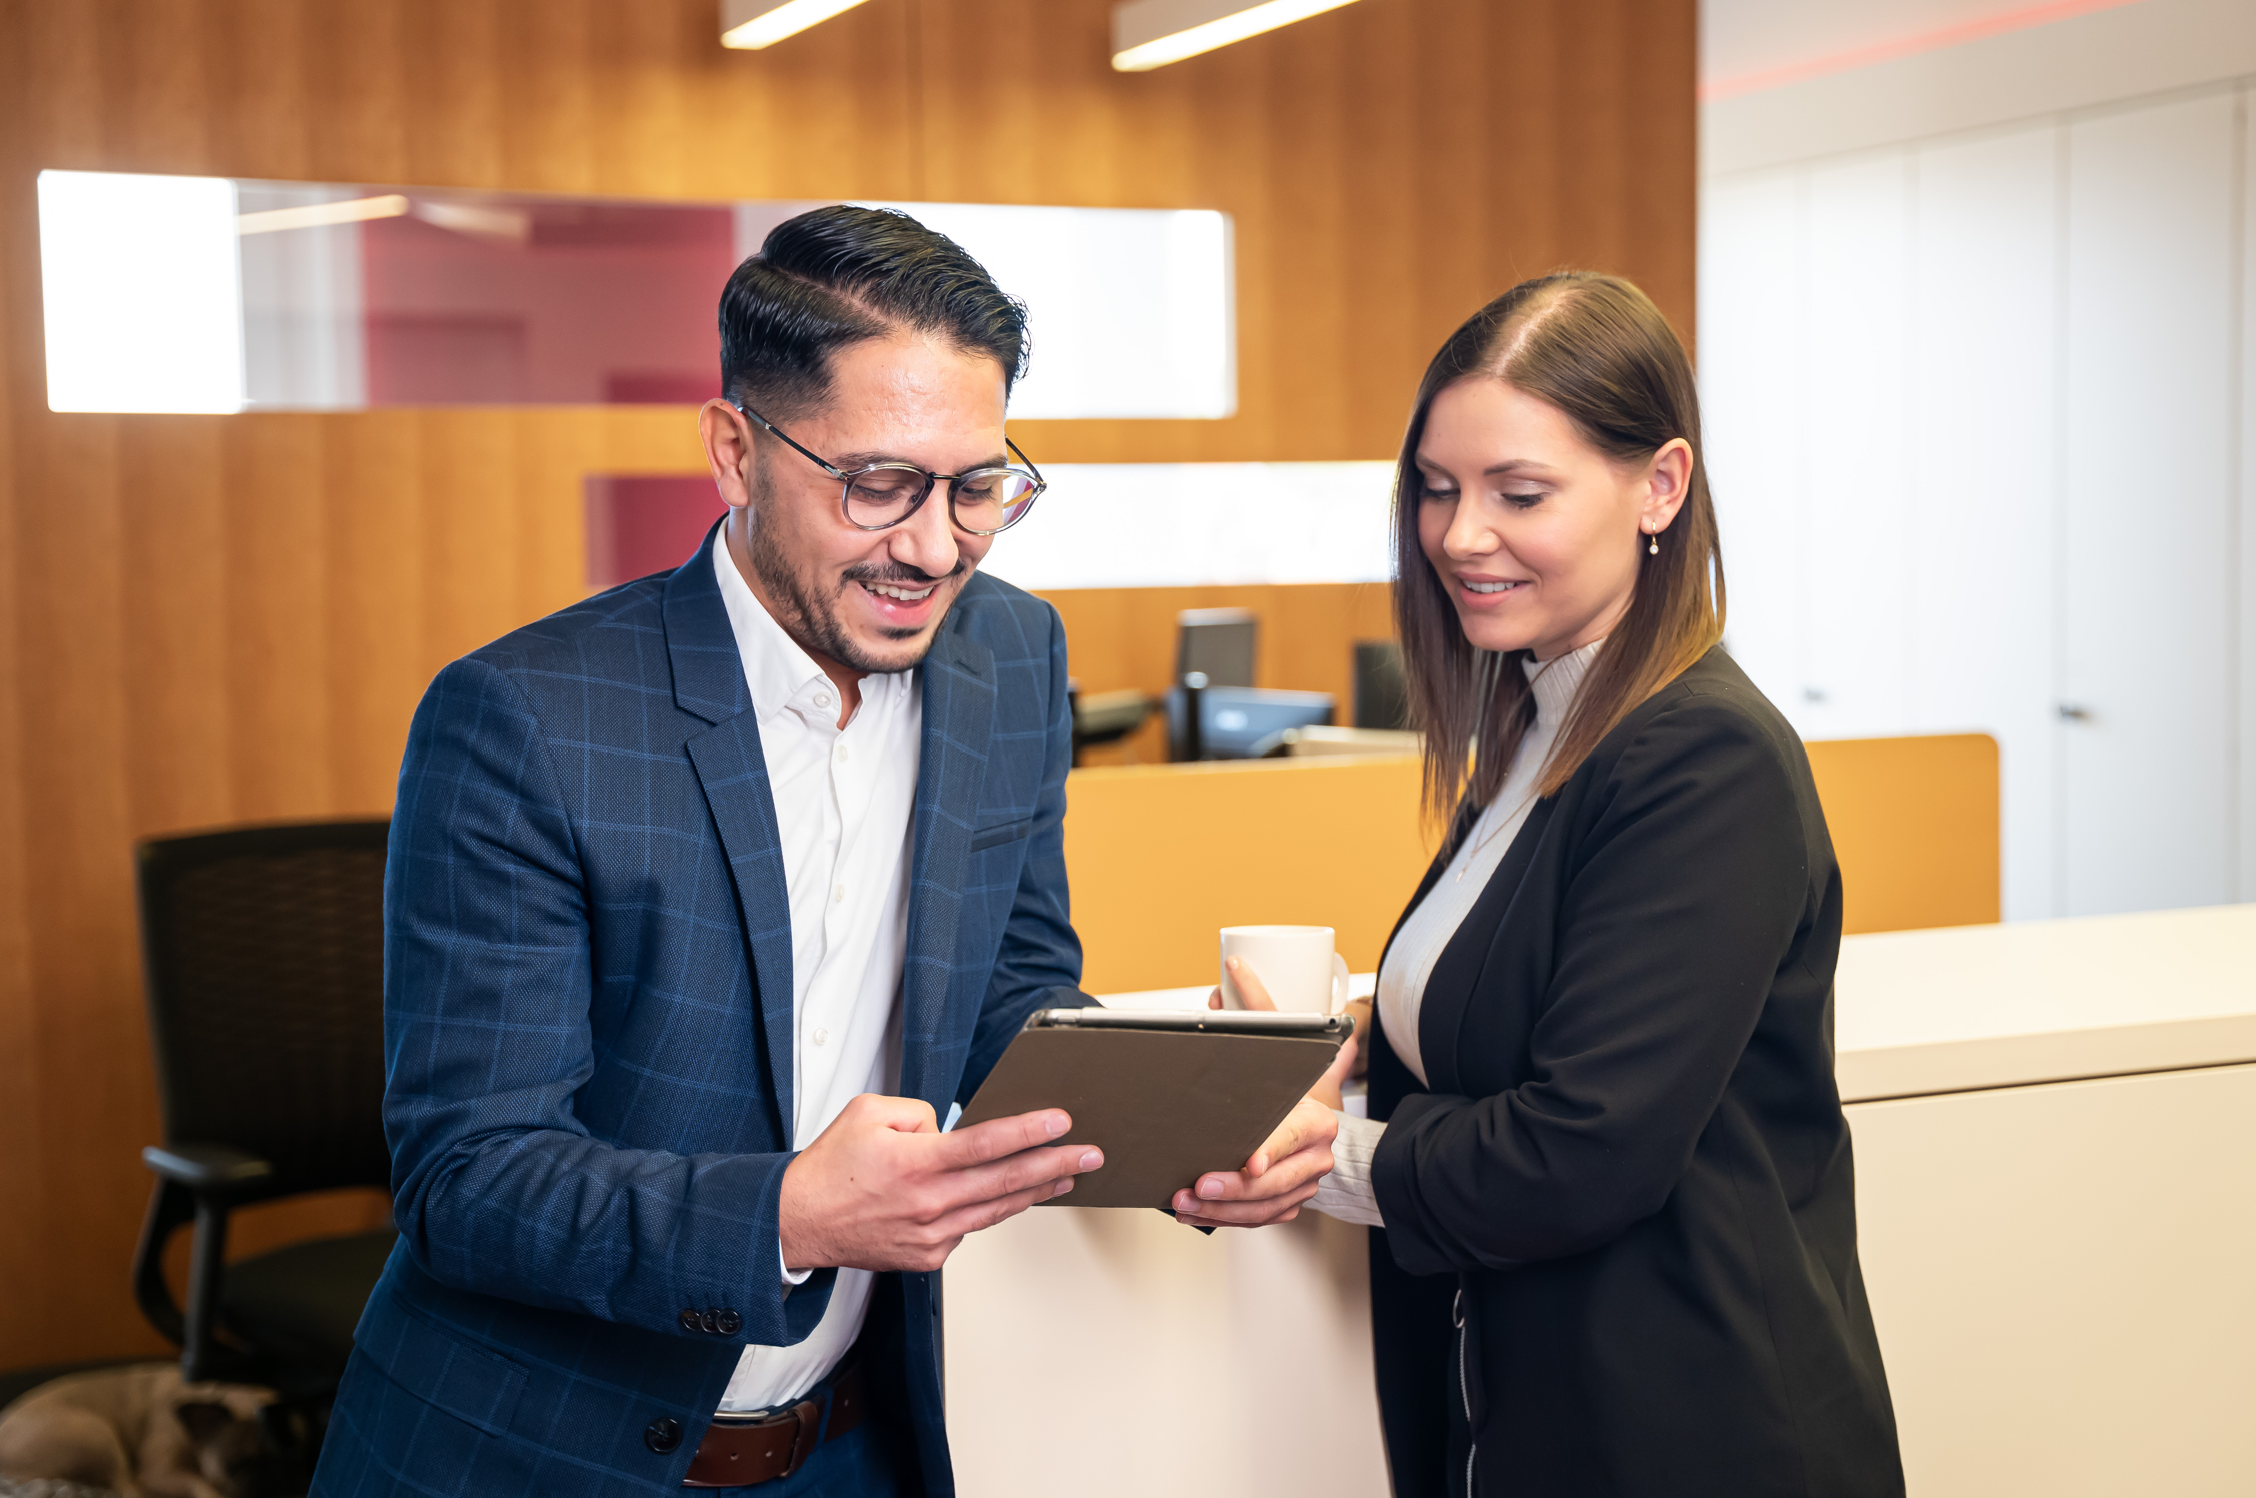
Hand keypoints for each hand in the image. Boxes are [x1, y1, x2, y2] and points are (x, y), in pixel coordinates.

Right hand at [778, 1095, 1103, 1272]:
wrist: (798, 1222)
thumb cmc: (830, 1167)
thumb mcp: (869, 1113)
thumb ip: (919, 1113)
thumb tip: (953, 1128)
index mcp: (914, 1163)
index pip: (985, 1144)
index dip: (1028, 1131)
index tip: (1060, 1121)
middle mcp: (927, 1203)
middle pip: (1005, 1181)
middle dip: (1054, 1164)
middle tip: (1090, 1154)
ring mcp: (930, 1236)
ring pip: (996, 1210)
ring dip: (1036, 1191)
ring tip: (1068, 1175)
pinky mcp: (927, 1257)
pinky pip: (968, 1228)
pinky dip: (986, 1211)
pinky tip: (1004, 1196)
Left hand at [1176, 957, 1344, 1227]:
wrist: (1323, 1128)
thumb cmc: (1299, 1089)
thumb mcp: (1285, 1046)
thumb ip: (1260, 1007)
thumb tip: (1234, 967)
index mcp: (1317, 1119)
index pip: (1295, 1136)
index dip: (1273, 1148)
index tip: (1251, 1158)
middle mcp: (1315, 1157)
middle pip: (1274, 1181)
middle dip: (1232, 1187)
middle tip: (1196, 1184)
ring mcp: (1303, 1186)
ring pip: (1264, 1207)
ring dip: (1221, 1209)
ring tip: (1184, 1201)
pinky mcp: (1287, 1204)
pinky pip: (1257, 1219)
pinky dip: (1225, 1219)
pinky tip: (1194, 1213)